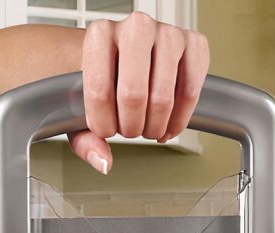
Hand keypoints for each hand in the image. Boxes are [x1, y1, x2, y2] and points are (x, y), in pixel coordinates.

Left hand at [69, 13, 209, 172]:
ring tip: (146, 127)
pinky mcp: (194, 44)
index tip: (105, 129)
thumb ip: (84, 140)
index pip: (100, 90)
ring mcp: (168, 33)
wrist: (120, 54)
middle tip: (129, 130)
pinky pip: (190, 94)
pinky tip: (167, 125)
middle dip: (130, 127)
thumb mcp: (80, 109)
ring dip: (154, 126)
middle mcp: (135, 28)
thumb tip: (104, 162)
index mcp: (100, 36)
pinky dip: (178, 121)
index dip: (103, 123)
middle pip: (133, 95)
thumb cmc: (101, 79)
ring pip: (163, 98)